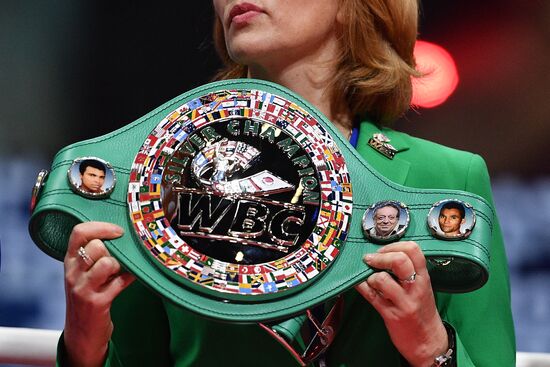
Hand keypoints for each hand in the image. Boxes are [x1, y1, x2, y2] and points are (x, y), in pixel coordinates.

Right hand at [63, 222, 134, 366]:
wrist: (81, 335)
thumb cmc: (88, 297)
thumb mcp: (85, 273)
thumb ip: (96, 254)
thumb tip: (123, 234)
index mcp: (69, 261)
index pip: (79, 232)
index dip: (101, 227)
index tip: (118, 231)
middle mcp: (73, 273)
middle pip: (96, 246)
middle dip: (113, 250)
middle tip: (118, 259)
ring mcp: (83, 289)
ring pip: (108, 263)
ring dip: (120, 265)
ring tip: (120, 272)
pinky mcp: (97, 303)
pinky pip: (121, 282)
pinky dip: (131, 277)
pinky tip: (132, 278)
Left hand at [355, 241, 447, 366]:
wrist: (428, 342)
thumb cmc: (422, 311)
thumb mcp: (422, 287)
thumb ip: (409, 271)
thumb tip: (383, 253)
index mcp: (423, 278)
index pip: (413, 250)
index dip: (395, 245)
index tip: (384, 249)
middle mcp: (415, 288)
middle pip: (399, 260)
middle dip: (380, 256)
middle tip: (371, 259)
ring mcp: (403, 302)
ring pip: (382, 279)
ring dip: (370, 276)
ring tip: (371, 279)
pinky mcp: (391, 315)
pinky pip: (371, 296)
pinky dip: (361, 286)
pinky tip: (359, 284)